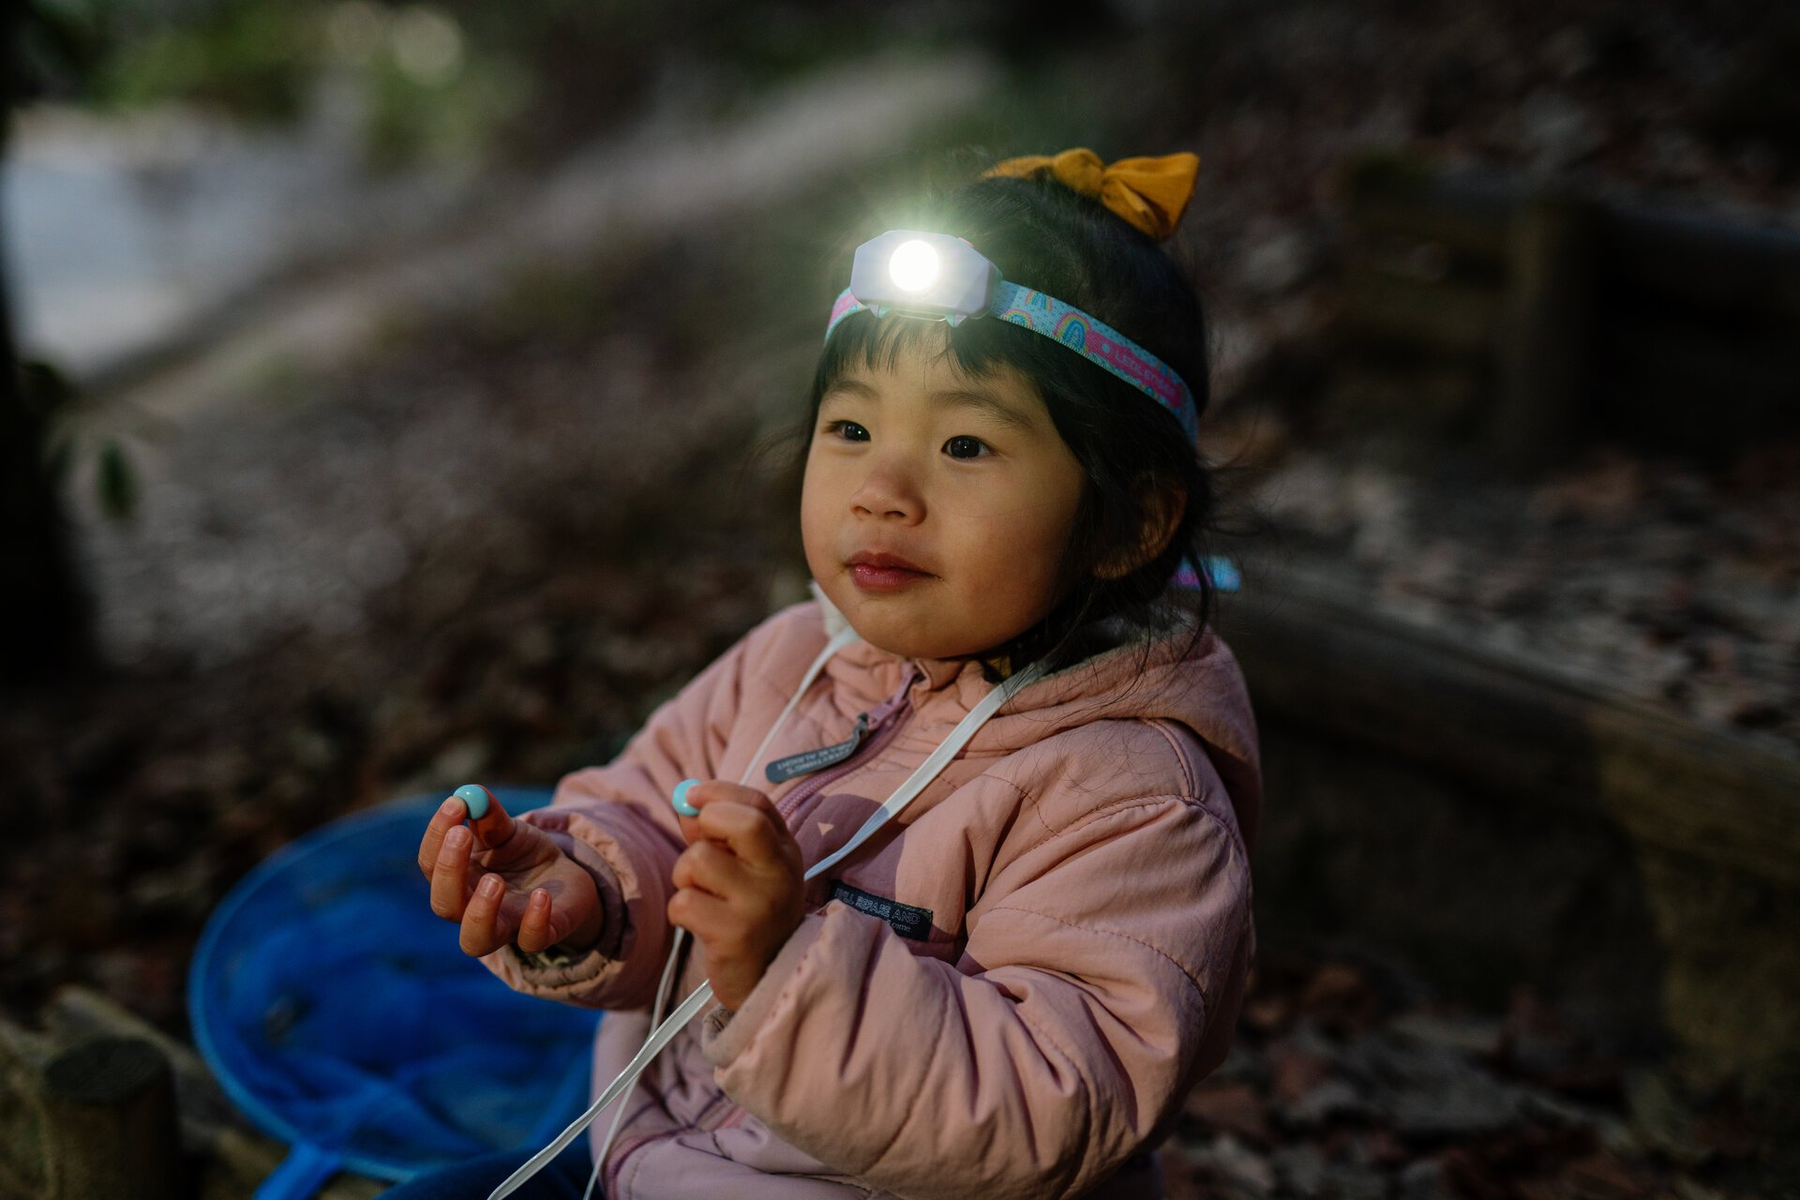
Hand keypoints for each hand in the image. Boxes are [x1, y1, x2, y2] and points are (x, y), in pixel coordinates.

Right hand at [418, 790, 603, 957]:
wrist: (566, 879)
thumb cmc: (523, 856)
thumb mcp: (508, 830)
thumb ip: (489, 815)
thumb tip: (470, 793)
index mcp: (458, 879)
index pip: (431, 864)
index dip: (437, 835)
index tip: (454, 803)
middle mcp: (472, 909)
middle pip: (445, 904)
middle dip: (449, 870)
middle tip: (462, 835)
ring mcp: (505, 927)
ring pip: (475, 941)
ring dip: (480, 912)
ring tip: (494, 881)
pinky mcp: (540, 934)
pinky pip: (531, 940)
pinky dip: (534, 920)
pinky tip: (542, 895)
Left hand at [668, 781, 805, 1011]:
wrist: (766, 978)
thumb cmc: (750, 912)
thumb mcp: (744, 868)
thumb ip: (716, 834)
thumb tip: (685, 804)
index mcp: (785, 851)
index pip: (757, 803)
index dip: (718, 791)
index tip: (692, 796)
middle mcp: (780, 874)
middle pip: (743, 823)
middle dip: (707, 823)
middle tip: (699, 846)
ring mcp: (760, 905)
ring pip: (698, 862)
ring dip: (684, 876)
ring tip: (700, 896)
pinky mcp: (735, 935)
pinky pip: (684, 902)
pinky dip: (680, 911)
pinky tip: (699, 924)